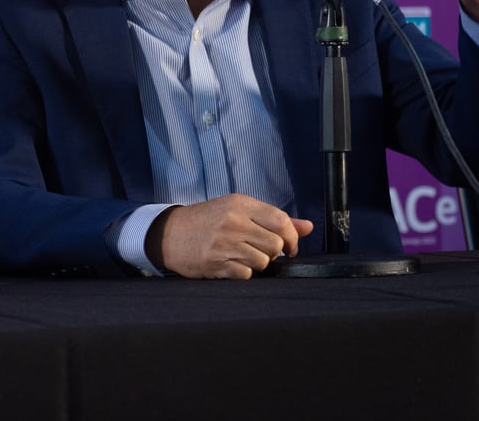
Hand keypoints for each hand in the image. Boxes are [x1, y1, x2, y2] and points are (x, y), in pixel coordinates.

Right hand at [145, 194, 313, 278]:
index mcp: (239, 204)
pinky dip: (244, 273)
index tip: (289, 246)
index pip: (281, 220)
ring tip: (244, 256)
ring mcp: (224, 243)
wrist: (169, 234)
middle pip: (275, 244)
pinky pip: (247, 274)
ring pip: (263, 261)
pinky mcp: (216, 263)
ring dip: (258, 264)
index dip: (292, 237)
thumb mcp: (236, 210)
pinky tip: (232, 264)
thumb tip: (308, 227)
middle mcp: (232, 221)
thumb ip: (273, 218)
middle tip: (261, 251)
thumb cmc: (206, 221)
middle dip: (273, 252)